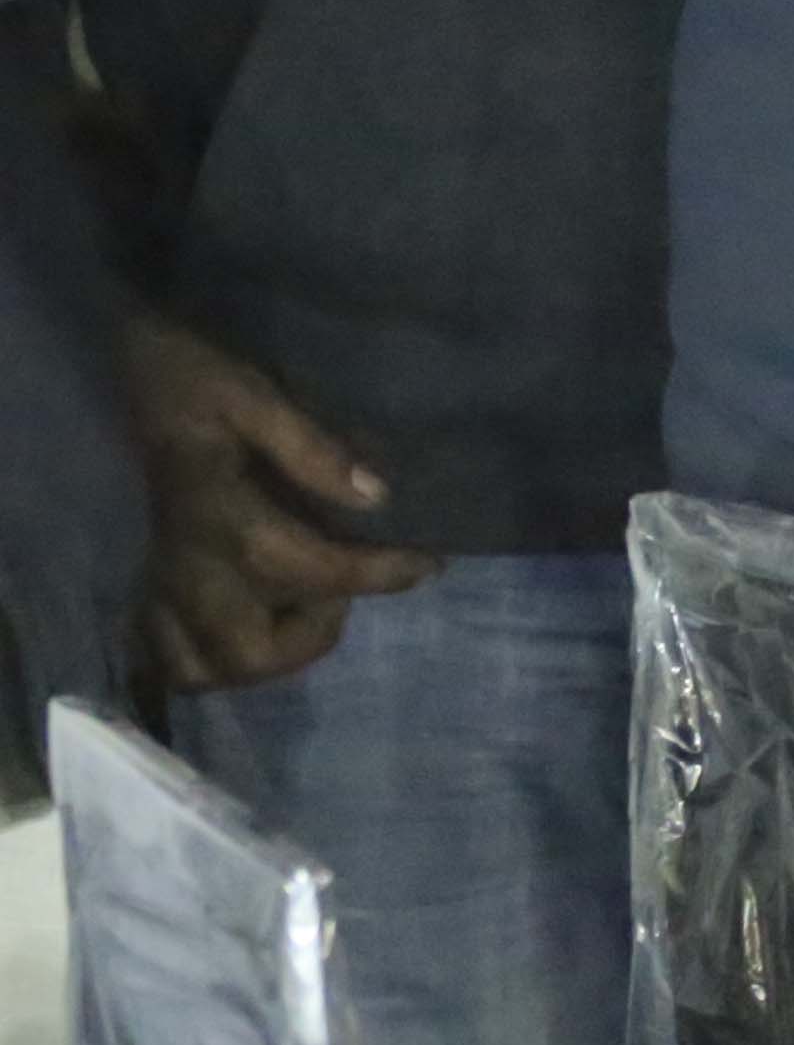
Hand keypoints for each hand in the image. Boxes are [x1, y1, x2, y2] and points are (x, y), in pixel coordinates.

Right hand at [122, 314, 429, 691]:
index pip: (309, 569)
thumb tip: (377, 496)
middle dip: (313, 634)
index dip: (377, 574)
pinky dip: (213, 660)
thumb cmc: (189, 379)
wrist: (114, 375)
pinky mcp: (141, 585)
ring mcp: (158, 582)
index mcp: (217, 515)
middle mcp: (186, 564)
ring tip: (300, 606)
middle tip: (343, 589)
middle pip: (251, 651)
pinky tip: (250, 619)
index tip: (428, 564)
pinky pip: (169, 658)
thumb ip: (311, 448)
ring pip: (208, 669)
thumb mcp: (252, 395)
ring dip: (265, 656)